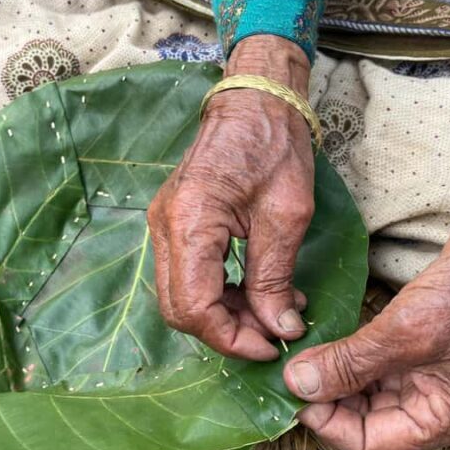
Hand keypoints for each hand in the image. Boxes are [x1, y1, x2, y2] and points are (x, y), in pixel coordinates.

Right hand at [147, 36, 314, 359]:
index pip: (194, 307)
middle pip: (178, 310)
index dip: (230, 338)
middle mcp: (165, 228)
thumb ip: (275, 278)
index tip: (271, 347)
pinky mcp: (173, 226)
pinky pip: (187, 277)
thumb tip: (279, 329)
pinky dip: (220, 294)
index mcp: (190, 222)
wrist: (253, 102)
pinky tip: (257, 290)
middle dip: (226, 331)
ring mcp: (163, 227)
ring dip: (225, 315)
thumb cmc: (274, 147)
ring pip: (181, 298)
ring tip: (276, 309)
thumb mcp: (286, 216)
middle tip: (273, 332)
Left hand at [283, 151, 449, 449]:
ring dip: (335, 376)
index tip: (294, 394)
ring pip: (369, 391)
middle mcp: (438, 404)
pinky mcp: (422, 345)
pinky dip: (350, 356)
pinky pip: (377, 364)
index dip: (328, 424)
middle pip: (368, 419)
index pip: (372, 444)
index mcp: (446, 419)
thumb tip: (298, 384)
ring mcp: (431, 374)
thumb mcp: (406, 333)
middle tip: (290, 372)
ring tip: (301, 357)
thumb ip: (351, 364)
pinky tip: (325, 343)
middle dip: (328, 399)